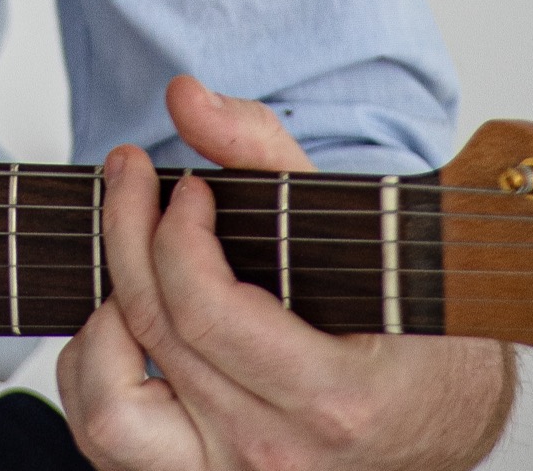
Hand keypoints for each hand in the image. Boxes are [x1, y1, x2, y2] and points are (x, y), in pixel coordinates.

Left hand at [58, 77, 513, 470]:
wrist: (438, 413)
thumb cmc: (403, 325)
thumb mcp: (360, 226)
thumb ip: (265, 150)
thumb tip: (185, 96)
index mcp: (328, 397)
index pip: (203, 310)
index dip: (175, 230)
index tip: (189, 187)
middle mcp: (274, 452)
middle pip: (154, 332)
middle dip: (126, 229)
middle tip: (134, 174)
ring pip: (111, 414)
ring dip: (100, 321)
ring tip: (128, 264)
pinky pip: (108, 440)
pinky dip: (95, 370)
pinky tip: (121, 315)